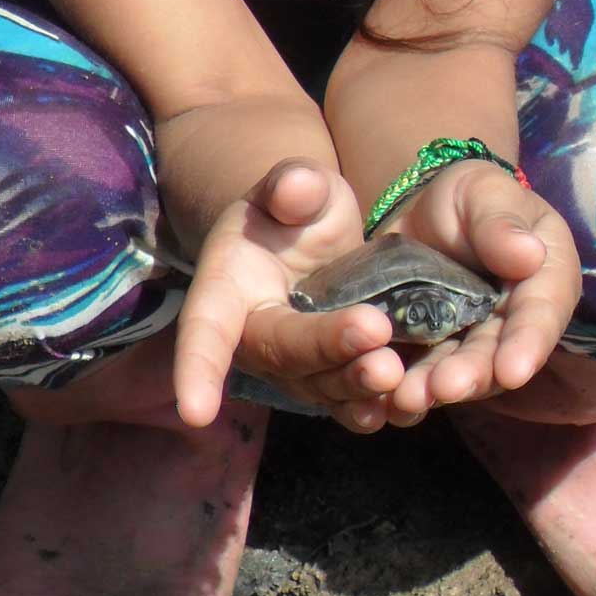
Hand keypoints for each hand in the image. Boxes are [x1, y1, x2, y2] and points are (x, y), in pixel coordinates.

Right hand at [172, 160, 407, 430]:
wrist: (315, 245)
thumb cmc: (295, 210)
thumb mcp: (297, 184)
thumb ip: (294, 183)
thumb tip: (296, 187)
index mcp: (225, 290)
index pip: (206, 331)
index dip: (198, 369)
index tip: (196, 412)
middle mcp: (254, 339)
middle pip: (282, 355)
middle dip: (325, 349)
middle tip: (375, 331)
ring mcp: (292, 369)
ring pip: (319, 387)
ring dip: (355, 385)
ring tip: (392, 371)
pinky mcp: (329, 381)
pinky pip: (346, 403)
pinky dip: (372, 407)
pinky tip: (400, 407)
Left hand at [368, 159, 579, 424]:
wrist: (426, 210)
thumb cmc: (471, 196)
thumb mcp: (486, 195)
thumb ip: (502, 223)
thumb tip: (529, 255)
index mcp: (545, 280)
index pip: (541, 315)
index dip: (528, 345)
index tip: (512, 371)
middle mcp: (516, 322)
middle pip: (497, 355)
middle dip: (472, 375)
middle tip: (445, 389)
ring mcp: (474, 341)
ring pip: (458, 371)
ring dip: (435, 388)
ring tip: (407, 398)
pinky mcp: (435, 351)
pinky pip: (422, 373)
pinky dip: (406, 386)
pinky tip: (382, 398)